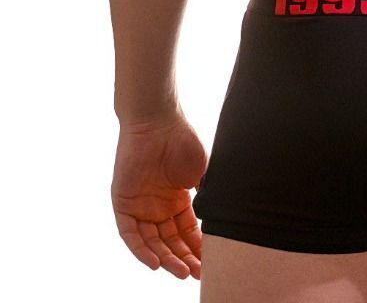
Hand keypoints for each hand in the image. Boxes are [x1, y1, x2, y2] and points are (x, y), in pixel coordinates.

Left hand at [111, 110, 207, 279]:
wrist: (158, 121)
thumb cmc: (182, 140)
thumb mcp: (201, 172)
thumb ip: (205, 196)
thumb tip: (217, 221)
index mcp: (177, 199)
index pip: (186, 231)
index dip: (197, 248)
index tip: (210, 261)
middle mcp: (158, 206)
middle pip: (170, 241)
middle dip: (184, 258)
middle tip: (197, 273)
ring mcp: (140, 206)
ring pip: (152, 242)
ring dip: (166, 258)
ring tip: (181, 272)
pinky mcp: (123, 203)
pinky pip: (130, 234)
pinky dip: (141, 250)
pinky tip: (156, 262)